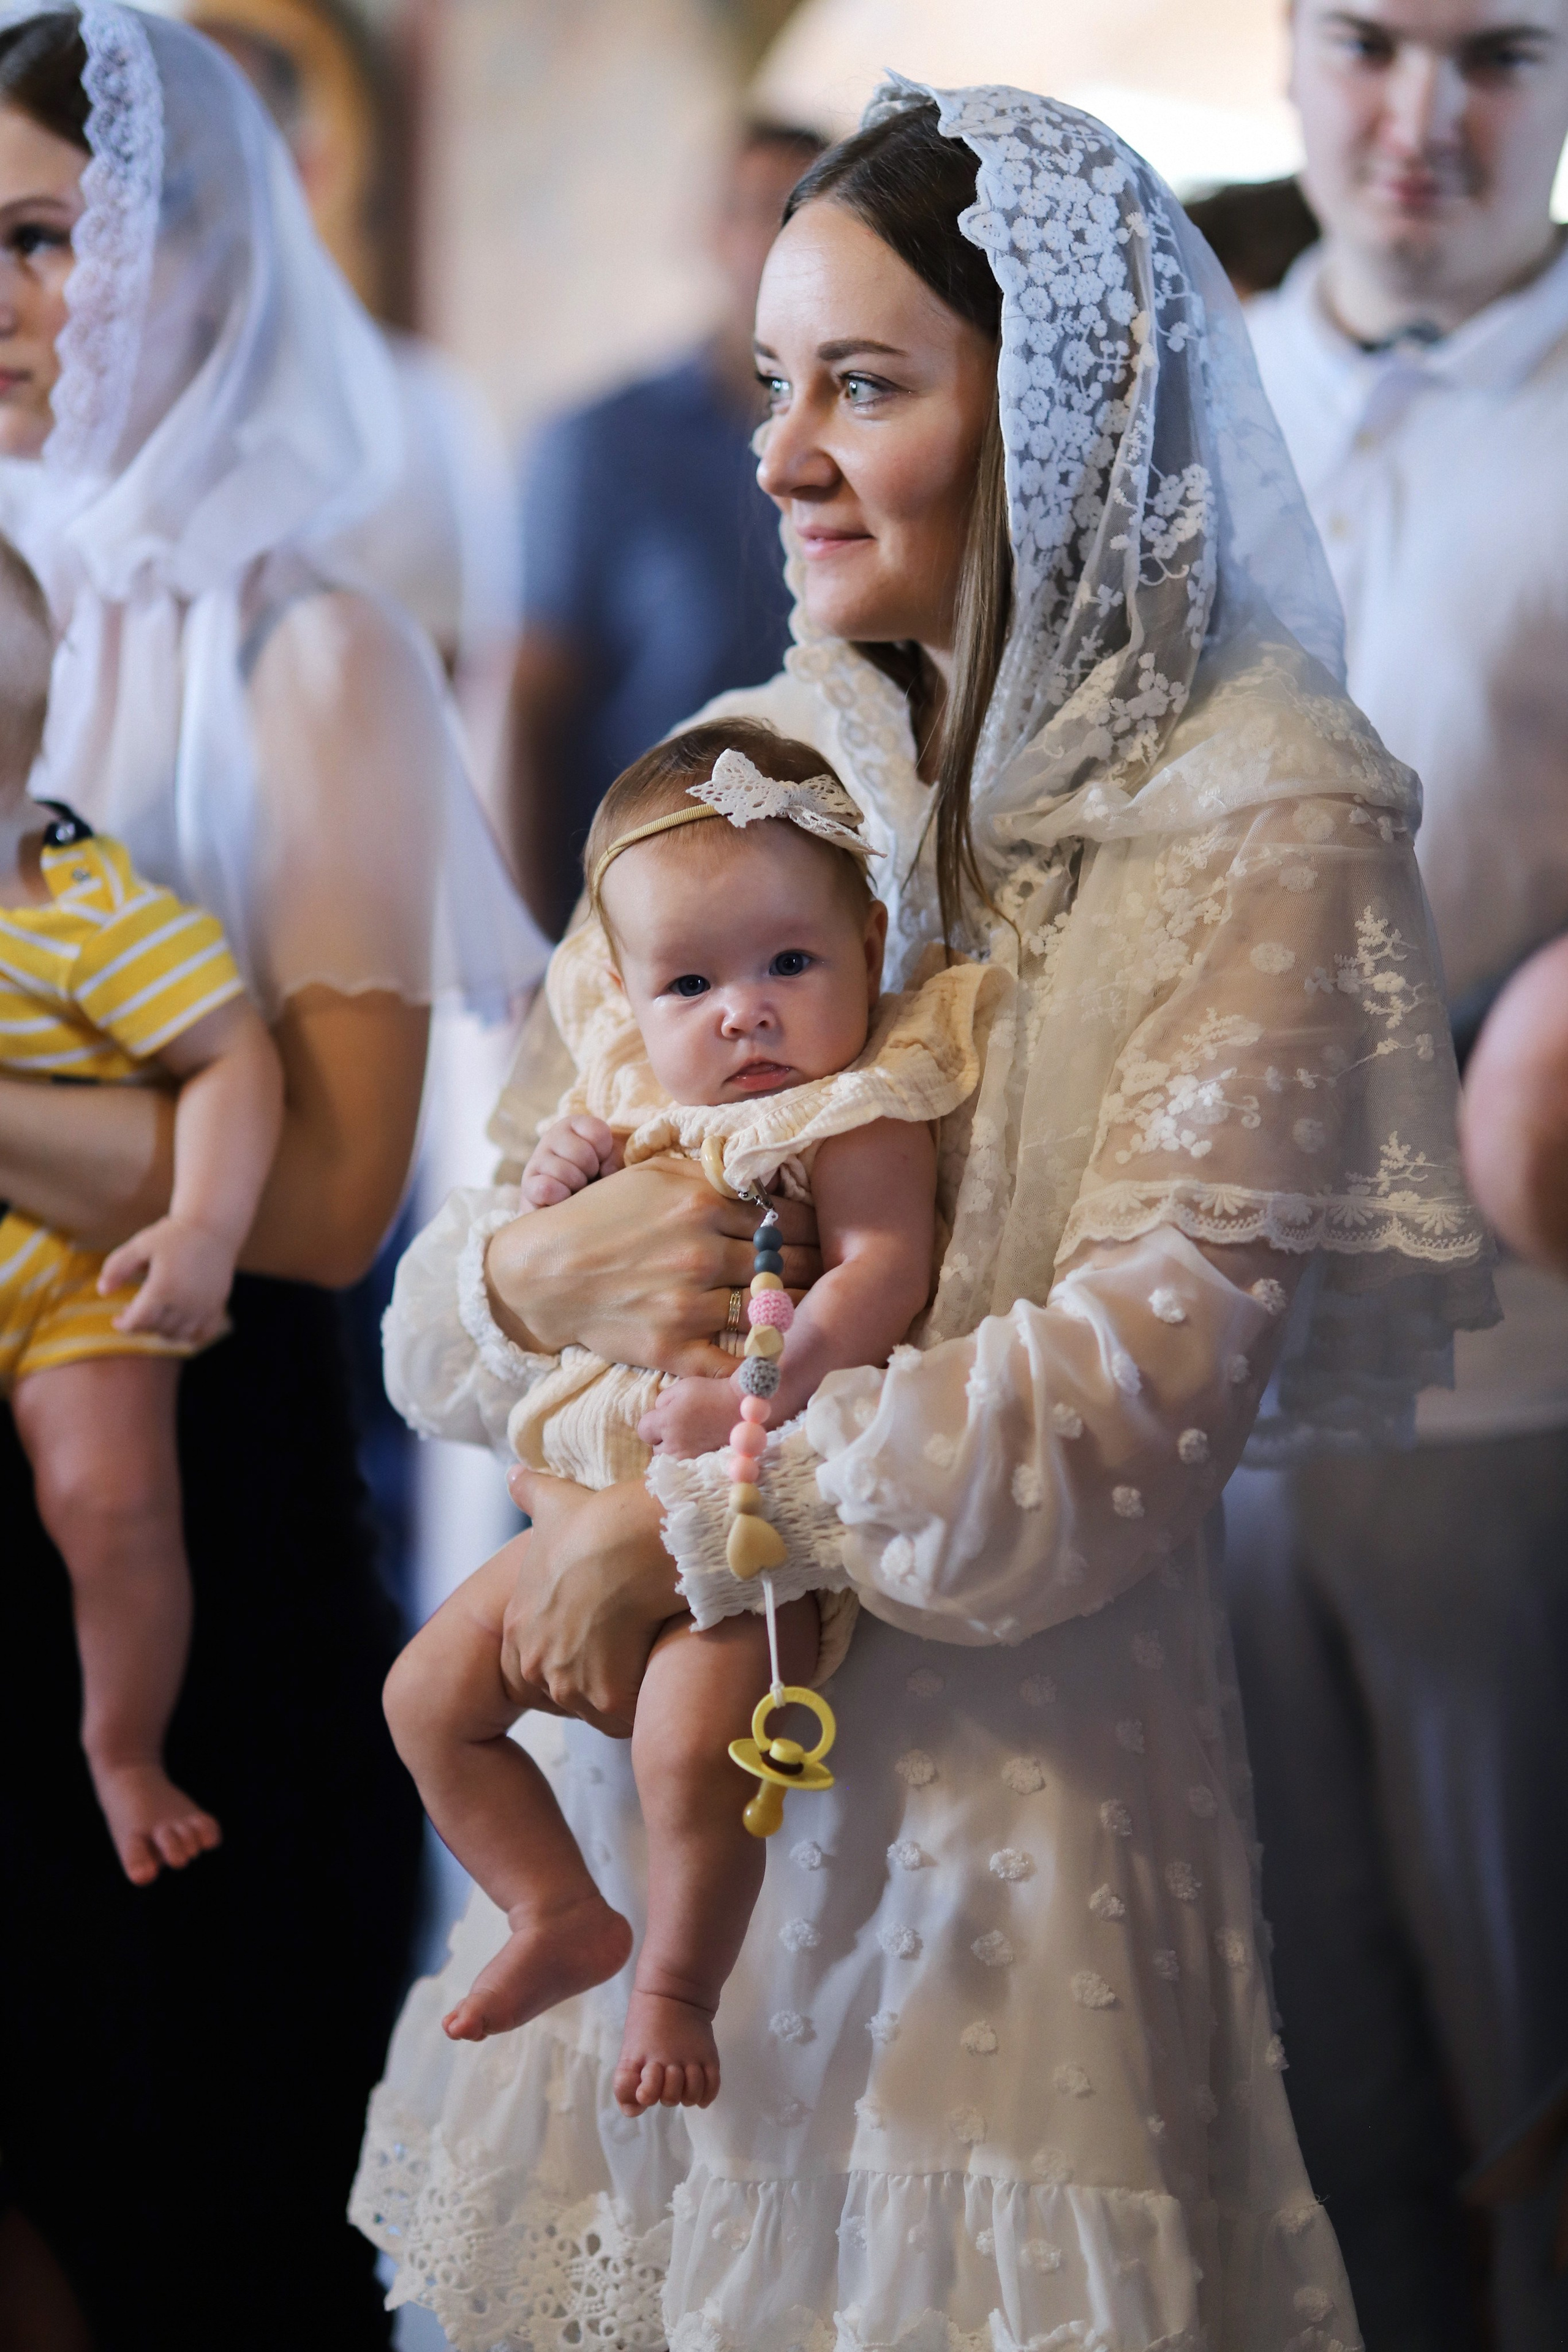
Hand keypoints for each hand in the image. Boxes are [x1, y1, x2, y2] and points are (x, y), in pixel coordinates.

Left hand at [98, 1215, 235, 1341]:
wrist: (213, 1228)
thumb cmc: (173, 1236)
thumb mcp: (140, 1245)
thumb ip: (116, 1267)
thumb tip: (102, 1291)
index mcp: (163, 1288)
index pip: (137, 1322)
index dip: (123, 1325)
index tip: (117, 1320)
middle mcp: (185, 1302)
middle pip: (155, 1329)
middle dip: (141, 1323)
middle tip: (134, 1309)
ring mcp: (203, 1307)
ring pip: (177, 1335)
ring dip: (162, 1330)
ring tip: (155, 1314)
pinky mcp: (217, 1306)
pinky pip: (201, 1334)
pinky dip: (188, 1335)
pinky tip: (178, 1322)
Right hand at [485, 1155, 819, 1377]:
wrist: (544, 1272)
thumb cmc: (601, 1216)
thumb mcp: (654, 1174)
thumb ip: (711, 1174)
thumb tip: (766, 1180)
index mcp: (701, 1203)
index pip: (785, 1219)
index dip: (813, 1229)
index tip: (826, 1236)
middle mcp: (700, 1252)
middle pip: (786, 1265)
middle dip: (814, 1270)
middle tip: (832, 1275)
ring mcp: (687, 1303)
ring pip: (769, 1312)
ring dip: (794, 1313)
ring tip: (810, 1312)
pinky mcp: (672, 1348)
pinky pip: (734, 1363)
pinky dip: (761, 1364)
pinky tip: (777, 1357)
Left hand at [500, 1469, 679, 1733]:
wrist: (634, 1538)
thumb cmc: (597, 1521)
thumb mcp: (555, 1503)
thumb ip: (530, 1493)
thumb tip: (514, 1474)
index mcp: (517, 1626)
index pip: (531, 1664)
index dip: (566, 1653)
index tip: (596, 1634)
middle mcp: (534, 1662)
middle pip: (562, 1692)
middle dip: (591, 1676)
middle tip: (624, 1645)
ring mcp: (568, 1684)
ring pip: (595, 1708)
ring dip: (618, 1691)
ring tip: (644, 1653)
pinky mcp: (606, 1697)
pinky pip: (624, 1719)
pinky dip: (641, 1704)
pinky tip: (657, 1668)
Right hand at [521, 1114, 621, 1208]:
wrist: (567, 1207)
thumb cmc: (593, 1179)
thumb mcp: (610, 1162)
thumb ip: (616, 1157)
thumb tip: (607, 1171)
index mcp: (574, 1126)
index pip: (598, 1132)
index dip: (605, 1152)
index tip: (600, 1160)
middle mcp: (552, 1137)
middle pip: (583, 1154)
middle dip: (591, 1172)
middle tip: (586, 1177)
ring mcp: (537, 1160)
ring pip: (565, 1172)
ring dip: (576, 1187)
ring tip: (574, 1188)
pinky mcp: (528, 1185)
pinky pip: (546, 1188)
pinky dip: (559, 1197)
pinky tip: (562, 1198)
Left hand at [638, 1373, 739, 1457]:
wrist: (741, 1408)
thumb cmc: (711, 1393)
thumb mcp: (682, 1387)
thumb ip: (663, 1400)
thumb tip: (659, 1412)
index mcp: (665, 1422)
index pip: (643, 1430)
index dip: (652, 1423)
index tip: (664, 1417)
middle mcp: (673, 1444)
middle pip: (655, 1449)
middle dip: (662, 1439)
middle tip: (679, 1427)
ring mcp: (688, 1457)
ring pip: (670, 1460)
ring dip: (674, 1450)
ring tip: (688, 1438)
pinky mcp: (701, 1464)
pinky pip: (685, 1465)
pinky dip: (688, 1457)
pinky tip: (697, 1445)